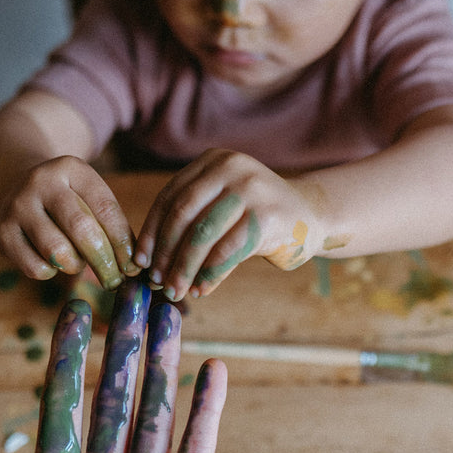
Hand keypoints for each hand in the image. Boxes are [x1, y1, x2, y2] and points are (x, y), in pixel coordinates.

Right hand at [0, 156, 139, 289]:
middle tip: (114, 281)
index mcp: (71, 168)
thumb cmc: (66, 201)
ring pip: (56, 251)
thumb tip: (132, 268)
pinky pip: (35, 267)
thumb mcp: (88, 197)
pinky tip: (53, 263)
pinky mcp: (2, 232)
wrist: (14, 185)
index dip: (122, 243)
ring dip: (75, 266)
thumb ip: (110, 226)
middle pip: (81, 229)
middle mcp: (41, 182)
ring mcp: (19, 206)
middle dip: (103, 261)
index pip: (105, 209)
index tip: (133, 267)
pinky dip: (50, 272)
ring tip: (78, 264)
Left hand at [135, 148, 325, 299]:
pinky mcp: (267, 217)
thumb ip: (191, 217)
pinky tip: (200, 289)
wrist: (311, 216)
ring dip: (184, 268)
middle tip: (157, 281)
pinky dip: (209, 275)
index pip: (170, 197)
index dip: (152, 231)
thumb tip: (148, 258)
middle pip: (183, 215)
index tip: (141, 261)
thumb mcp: (221, 203)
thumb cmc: (254, 217)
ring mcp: (251, 190)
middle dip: (165, 252)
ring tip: (175, 290)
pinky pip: (226, 253)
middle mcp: (231, 168)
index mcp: (213, 161)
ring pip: (202, 236)